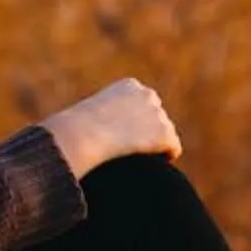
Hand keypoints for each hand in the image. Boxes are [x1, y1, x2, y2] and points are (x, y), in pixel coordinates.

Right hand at [38, 77, 181, 177]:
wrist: (84, 135)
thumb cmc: (77, 129)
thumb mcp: (90, 114)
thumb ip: (107, 116)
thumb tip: (106, 130)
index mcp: (130, 86)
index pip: (143, 104)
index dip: (134, 123)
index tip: (122, 136)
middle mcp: (148, 95)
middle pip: (157, 117)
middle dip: (148, 133)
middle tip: (130, 149)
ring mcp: (158, 113)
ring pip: (166, 134)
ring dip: (155, 147)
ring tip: (134, 157)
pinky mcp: (165, 133)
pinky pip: (173, 148)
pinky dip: (166, 157)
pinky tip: (150, 164)